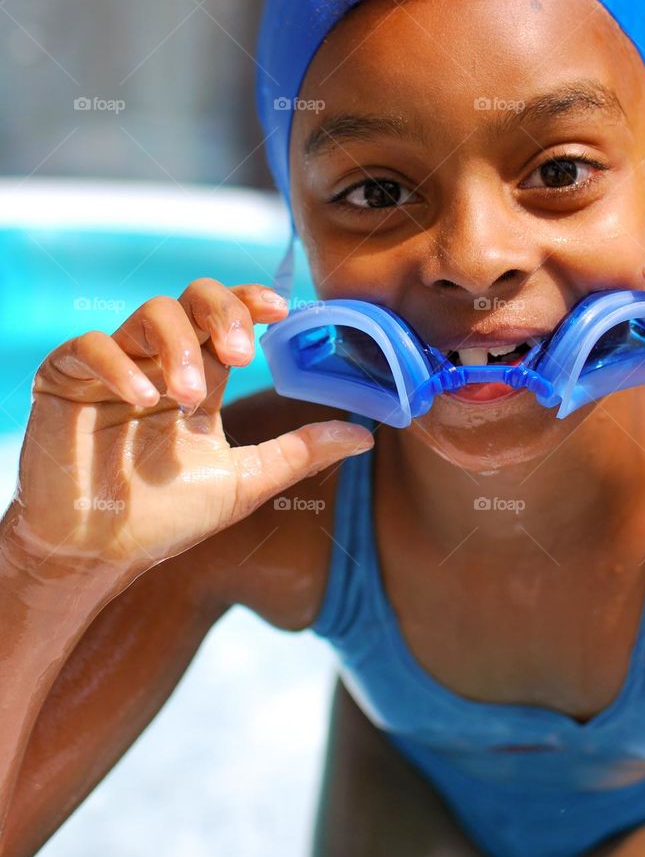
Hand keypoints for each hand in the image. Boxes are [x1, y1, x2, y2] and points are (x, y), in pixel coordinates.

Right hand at [8, 278, 373, 579]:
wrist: (96, 557)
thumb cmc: (165, 519)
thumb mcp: (244, 482)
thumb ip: (299, 452)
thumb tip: (367, 435)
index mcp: (199, 375)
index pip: (227, 317)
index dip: (251, 303)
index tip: (281, 312)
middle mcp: (158, 361)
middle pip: (192, 299)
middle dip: (223, 314)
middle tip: (242, 352)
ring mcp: (113, 367)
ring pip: (150, 314)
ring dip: (179, 347)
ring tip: (190, 397)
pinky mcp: (65, 380)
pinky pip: (91, 346)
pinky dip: (119, 364)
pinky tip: (143, 399)